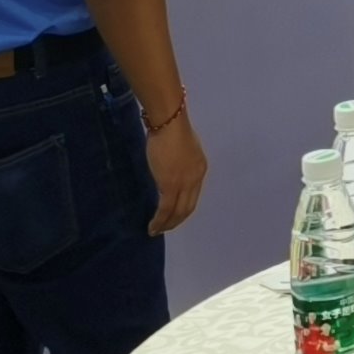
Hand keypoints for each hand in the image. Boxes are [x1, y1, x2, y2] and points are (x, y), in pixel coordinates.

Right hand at [143, 108, 207, 234]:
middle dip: (176, 221)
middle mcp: (196, 179)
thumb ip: (180, 163)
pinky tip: (153, 226)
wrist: (169, 123)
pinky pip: (165, 208)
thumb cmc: (172, 130)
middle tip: (164, 229)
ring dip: (166, 224)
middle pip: (187, 208)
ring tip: (156, 231)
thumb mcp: (183, 149)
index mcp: (200, 169)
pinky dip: (159, 220)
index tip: (173, 216)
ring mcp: (184, 183)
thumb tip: (170, 172)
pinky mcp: (170, 184)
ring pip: (177, 211)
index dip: (183, 209)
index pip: (193, 196)